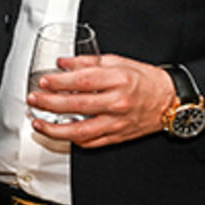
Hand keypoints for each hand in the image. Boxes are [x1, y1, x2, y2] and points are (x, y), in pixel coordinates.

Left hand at [27, 54, 173, 147]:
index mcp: (117, 80)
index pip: (82, 82)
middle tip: (34, 100)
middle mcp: (117, 102)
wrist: (170, 100)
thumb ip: (87, 62)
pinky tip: (61, 133)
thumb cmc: (146, 80)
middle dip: (49, 104)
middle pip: (77, 105)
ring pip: (81, 131)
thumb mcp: (118, 62)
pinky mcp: (117, 136)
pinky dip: (73, 139)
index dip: (59, 83)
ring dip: (55, 129)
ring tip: (39, 123)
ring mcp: (117, 122)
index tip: (43, 82)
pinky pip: (91, 142)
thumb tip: (63, 63)